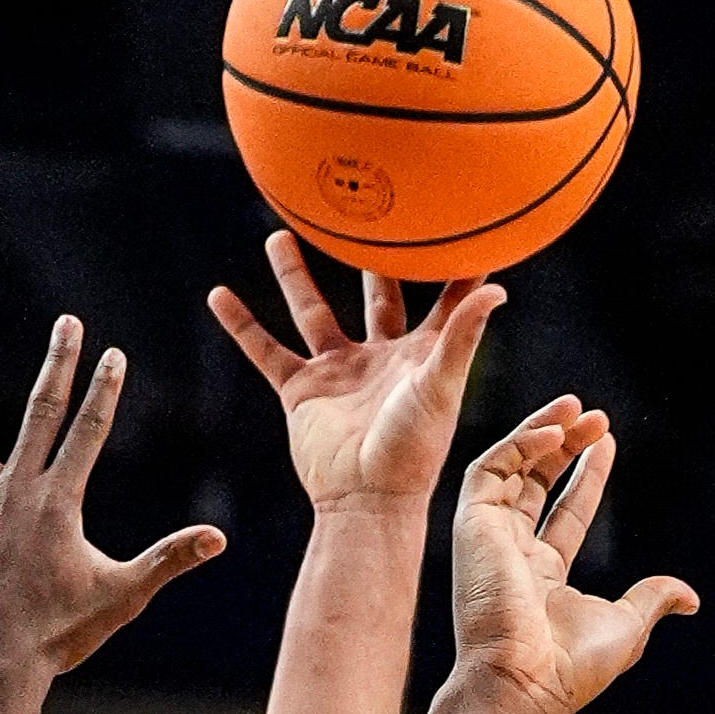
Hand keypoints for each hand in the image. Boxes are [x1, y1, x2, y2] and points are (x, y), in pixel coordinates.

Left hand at [0, 317, 223, 677]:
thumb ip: (169, 560)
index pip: (88, 432)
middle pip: (37, 415)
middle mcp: (13, 494)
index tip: (114, 353)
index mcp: (58, 503)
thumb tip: (218, 538)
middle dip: (56, 366)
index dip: (104, 390)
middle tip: (66, 324)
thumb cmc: (60, 636)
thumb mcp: (122, 596)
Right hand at [209, 230, 504, 516]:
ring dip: (294, 275)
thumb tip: (496, 286)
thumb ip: (462, 334)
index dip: (456, 263)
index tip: (461, 218)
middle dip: (375, 258)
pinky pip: (265, 350)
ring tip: (280, 234)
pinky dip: (241, 325)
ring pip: (312, 311)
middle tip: (370, 213)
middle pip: (378, 294)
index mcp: (422, 353)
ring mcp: (338, 372)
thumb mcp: (441, 385)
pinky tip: (218, 295)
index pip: (445, 297)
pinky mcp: (302, 392)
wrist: (365, 500)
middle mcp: (381, 357)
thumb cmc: (412, 450)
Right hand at [449, 403, 697, 713]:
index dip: (586, 475)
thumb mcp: (626, 626)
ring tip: (577, 407)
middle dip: (565, 445)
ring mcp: (489, 540)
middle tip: (596, 416)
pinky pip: (488, 471)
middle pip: (535, 483)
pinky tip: (554, 431)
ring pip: (509, 469)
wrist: (520, 683)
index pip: (565, 512)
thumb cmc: (568, 667)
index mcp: (543, 578)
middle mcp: (512, 555)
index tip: (607, 441)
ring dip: (541, 433)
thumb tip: (691, 597)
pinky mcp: (471, 528)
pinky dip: (518, 444)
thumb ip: (652, 598)